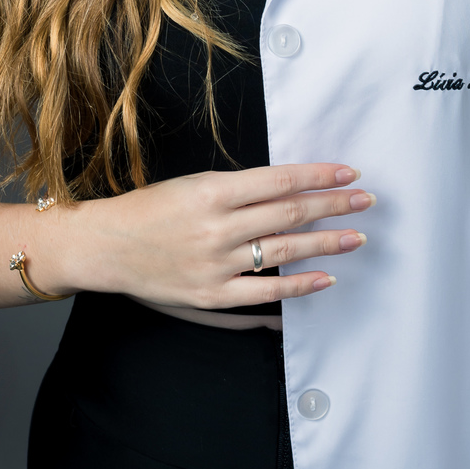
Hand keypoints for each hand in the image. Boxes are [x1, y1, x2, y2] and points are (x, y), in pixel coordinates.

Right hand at [61, 162, 373, 309]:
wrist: (103, 246)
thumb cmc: (148, 210)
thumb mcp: (193, 185)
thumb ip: (240, 191)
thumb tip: (292, 191)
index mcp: (213, 190)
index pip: (282, 180)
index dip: (320, 176)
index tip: (349, 172)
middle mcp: (218, 227)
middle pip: (291, 213)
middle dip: (335, 205)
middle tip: (366, 201)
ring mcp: (216, 264)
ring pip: (285, 251)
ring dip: (327, 244)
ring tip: (356, 237)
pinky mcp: (211, 295)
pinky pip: (266, 294)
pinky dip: (298, 287)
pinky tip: (324, 280)